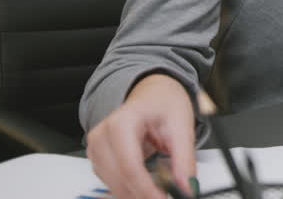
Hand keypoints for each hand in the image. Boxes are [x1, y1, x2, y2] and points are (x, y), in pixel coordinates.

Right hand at [86, 73, 196, 198]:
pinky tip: (147, 184)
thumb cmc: (164, 103)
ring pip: (114, 185)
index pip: (130, 166)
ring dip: (137, 193)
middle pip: (119, 179)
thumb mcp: (182, 127)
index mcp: (122, 123)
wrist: (153, 94)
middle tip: (166, 195)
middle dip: (143, 194)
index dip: (146, 189)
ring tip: (161, 188)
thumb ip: (184, 160)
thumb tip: (186, 187)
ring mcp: (96, 148)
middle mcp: (102, 136)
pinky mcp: (98, 159)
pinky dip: (130, 188)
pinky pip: (112, 183)